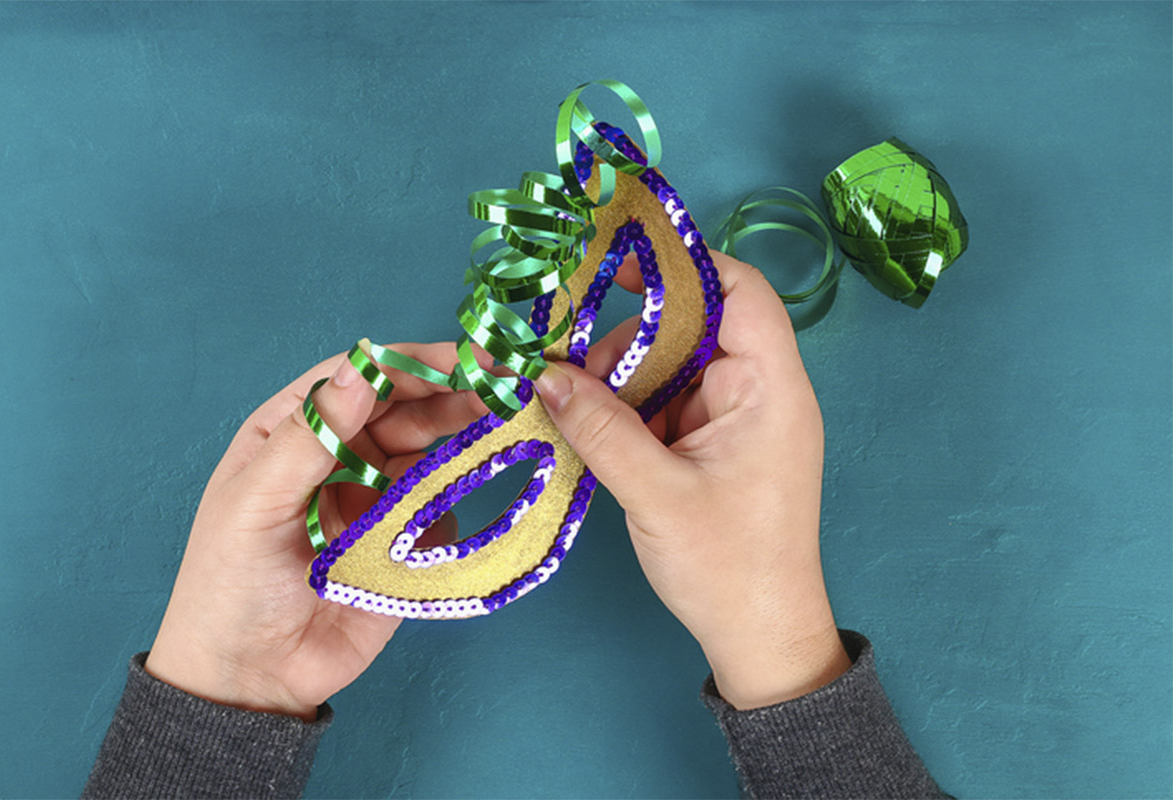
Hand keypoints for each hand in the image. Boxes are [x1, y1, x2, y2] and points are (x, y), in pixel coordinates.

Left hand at [146, 343, 485, 719]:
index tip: (459, 360)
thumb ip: (309, 436)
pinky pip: (444, 512)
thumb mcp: (256, 502)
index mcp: (295, 433)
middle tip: (502, 390)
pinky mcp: (405, 544)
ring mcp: (376, 499)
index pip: (359, 379)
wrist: (250, 679)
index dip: (410, 364)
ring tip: (506, 427)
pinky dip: (459, 502)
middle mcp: (341, 457)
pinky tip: (465, 502)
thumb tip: (362, 369)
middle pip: (406, 409)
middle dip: (452, 396)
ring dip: (466, 439)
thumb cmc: (230, 584)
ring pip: (432, 454)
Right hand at [536, 251, 850, 709]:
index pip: (740, 292)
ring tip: (570, 404)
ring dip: (617, 379)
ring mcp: (731, 418)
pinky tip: (586, 424)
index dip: (682, 266)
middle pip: (692, 326)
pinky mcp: (709, 444)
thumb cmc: (731, 568)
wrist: (759, 637)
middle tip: (569, 363)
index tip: (617, 264)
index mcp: (770, 389)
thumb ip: (600, 430)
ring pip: (668, 365)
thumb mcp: (657, 495)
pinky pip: (661, 403)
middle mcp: (756, 392)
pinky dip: (624, 408)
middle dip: (628, 338)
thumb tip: (543, 376)